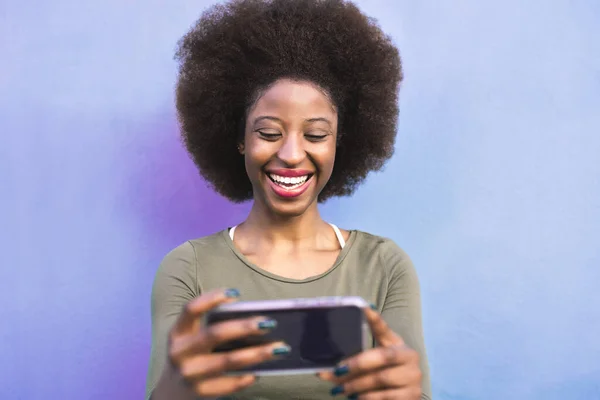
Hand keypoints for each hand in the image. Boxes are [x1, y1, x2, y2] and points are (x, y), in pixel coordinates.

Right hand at [168, 289, 289, 397]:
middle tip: (268, 323)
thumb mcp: (193, 340)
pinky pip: (230, 383)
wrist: (172, 394)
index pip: (191, 309)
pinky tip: (261, 370)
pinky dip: (248, 376)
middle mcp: (180, 352)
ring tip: (279, 348)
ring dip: (257, 354)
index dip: (212, 298)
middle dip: (244, 327)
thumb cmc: (193, 357)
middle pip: (215, 334)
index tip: (236, 292)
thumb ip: (213, 328)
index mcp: (178, 332)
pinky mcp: (200, 392)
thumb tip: (255, 320)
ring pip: (228, 361)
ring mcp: (189, 374)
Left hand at [318, 306, 421, 398]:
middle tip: (339, 369)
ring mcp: (413, 377)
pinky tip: (356, 398)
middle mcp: (410, 357)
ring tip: (341, 389)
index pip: (385, 329)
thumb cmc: (385, 375)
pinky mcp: (412, 395)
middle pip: (383, 356)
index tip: (363, 308)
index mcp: (398, 344)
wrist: (405, 396)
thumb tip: (321, 370)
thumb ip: (351, 364)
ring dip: (358, 384)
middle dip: (358, 364)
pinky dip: (368, 397)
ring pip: (382, 378)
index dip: (375, 319)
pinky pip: (386, 396)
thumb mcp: (374, 364)